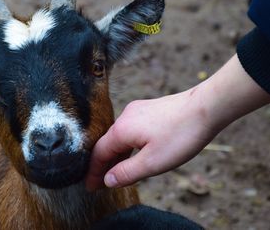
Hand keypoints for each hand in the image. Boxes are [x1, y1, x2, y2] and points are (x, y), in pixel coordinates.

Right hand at [85, 54, 269, 189]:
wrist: (205, 108)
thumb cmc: (180, 135)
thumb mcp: (153, 162)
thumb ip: (127, 172)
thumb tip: (107, 180)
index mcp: (121, 130)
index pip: (98, 153)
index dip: (93, 171)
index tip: (89, 186)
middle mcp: (124, 117)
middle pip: (106, 143)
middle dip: (103, 163)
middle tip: (100, 183)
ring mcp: (136, 111)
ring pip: (119, 136)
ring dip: (116, 154)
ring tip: (116, 171)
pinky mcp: (147, 109)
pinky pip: (129, 129)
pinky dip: (126, 144)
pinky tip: (133, 153)